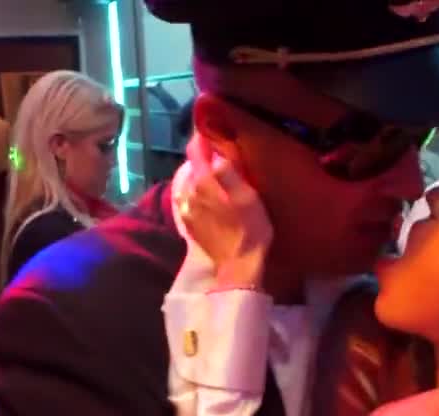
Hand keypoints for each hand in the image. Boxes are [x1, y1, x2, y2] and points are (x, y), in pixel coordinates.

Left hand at [177, 138, 271, 287]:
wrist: (239, 266)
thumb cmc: (250, 229)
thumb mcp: (247, 197)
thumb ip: (229, 173)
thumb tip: (216, 153)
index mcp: (204, 184)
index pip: (195, 151)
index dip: (200, 137)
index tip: (208, 127)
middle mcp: (190, 195)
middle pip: (191, 167)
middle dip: (201, 156)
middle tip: (215, 149)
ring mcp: (188, 211)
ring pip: (188, 184)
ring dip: (198, 176)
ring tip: (212, 173)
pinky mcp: (190, 226)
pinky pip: (188, 202)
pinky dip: (195, 194)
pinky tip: (204, 197)